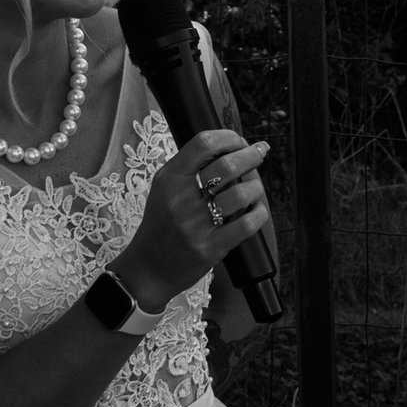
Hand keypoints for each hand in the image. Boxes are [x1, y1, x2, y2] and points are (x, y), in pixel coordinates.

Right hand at [113, 130, 271, 310]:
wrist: (147, 269)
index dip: (229, 137)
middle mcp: (180, 199)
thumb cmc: (162, 225)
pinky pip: (246, 224)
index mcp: (169, 179)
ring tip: (254, 188)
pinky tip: (257, 211)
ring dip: (256, 187)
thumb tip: (235, 146)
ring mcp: (194, 225)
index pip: (203, 143)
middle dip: (251, 156)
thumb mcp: (165, 189)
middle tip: (259, 154)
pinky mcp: (209, 248)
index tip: (241, 141)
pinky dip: (259, 213)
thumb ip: (192, 167)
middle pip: (227, 165)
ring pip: (241, 193)